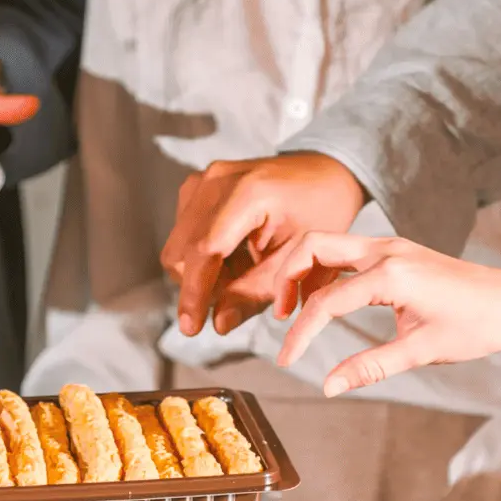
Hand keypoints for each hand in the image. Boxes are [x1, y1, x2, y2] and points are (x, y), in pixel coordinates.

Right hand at [159, 153, 364, 337]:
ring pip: (178, 248)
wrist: (322, 171)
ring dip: (201, 272)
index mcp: (248, 192)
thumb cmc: (319, 213)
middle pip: (182, 252)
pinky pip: (183, 235)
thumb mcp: (296, 260)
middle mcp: (216, 180)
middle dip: (201, 285)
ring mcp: (202, 180)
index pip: (205, 250)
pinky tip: (233, 255)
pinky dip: (202, 256)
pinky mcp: (196, 186)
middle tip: (238, 292)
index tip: (191, 328)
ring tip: (241, 270)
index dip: (194, 293)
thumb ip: (254, 294)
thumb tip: (218, 325)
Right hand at [268, 233, 500, 392]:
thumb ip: (370, 367)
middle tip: (278, 314)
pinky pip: (344, 251)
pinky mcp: (394, 251)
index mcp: (391, 275)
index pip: (325, 302)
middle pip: (312, 246)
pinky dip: (323, 270)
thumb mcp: (422, 351)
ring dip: (302, 271)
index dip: (300, 334)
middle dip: (285, 277)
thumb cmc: (478, 325)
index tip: (287, 360)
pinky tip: (324, 300)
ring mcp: (389, 246)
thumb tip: (329, 387)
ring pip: (325, 243)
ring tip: (295, 310)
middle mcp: (385, 250)